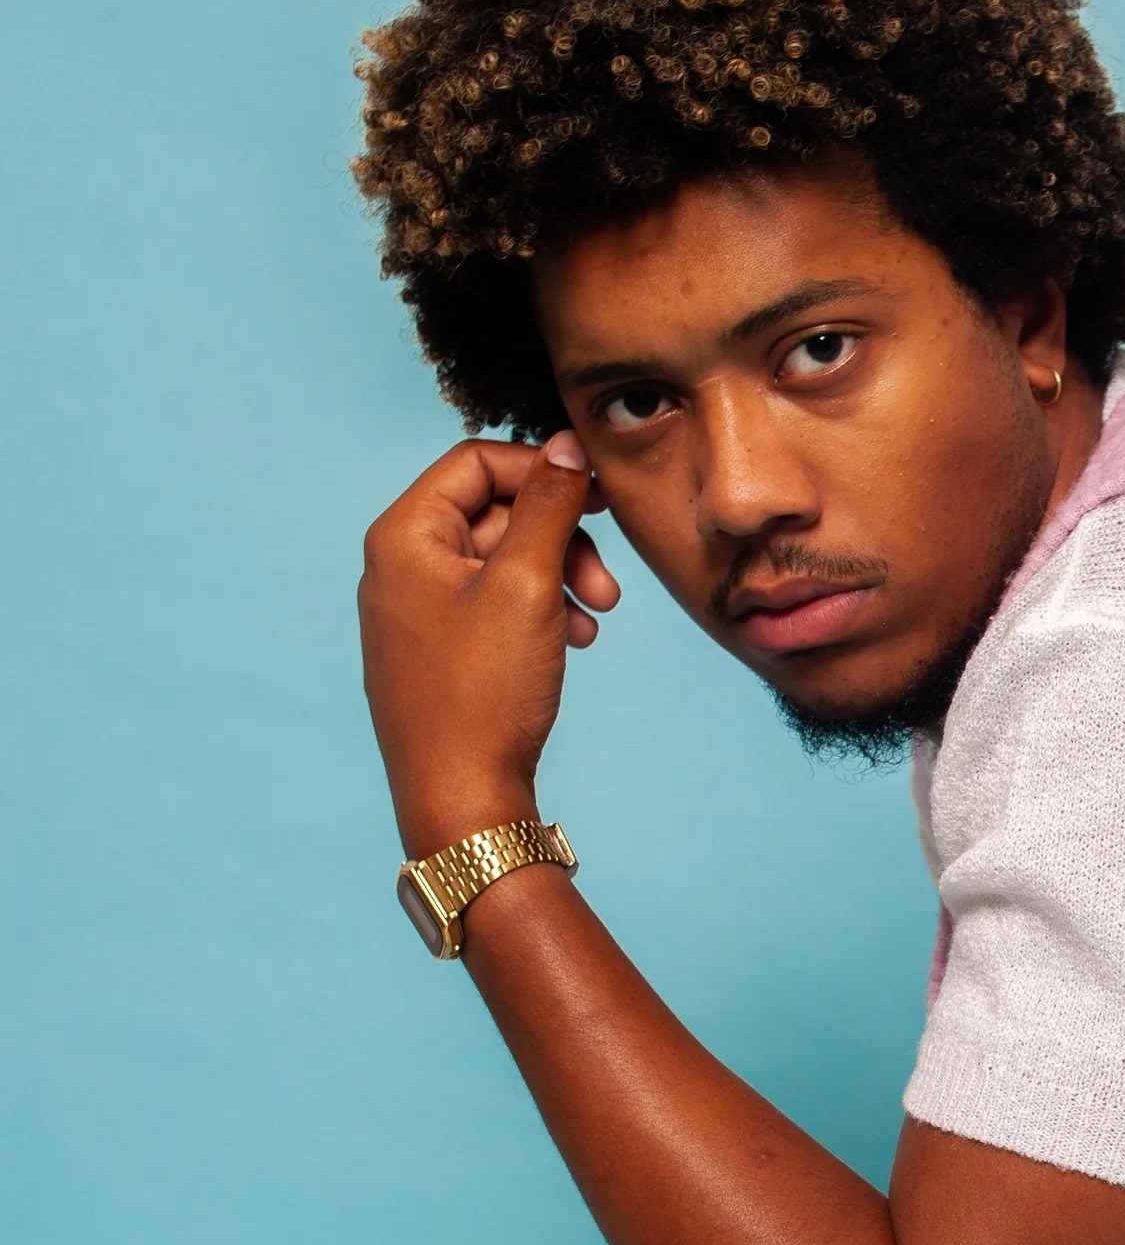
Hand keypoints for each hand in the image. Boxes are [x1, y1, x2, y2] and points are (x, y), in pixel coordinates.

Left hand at [359, 430, 621, 852]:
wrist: (460, 799)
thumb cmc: (483, 694)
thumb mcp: (527, 583)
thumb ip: (548, 504)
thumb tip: (564, 446)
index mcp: (404, 536)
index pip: (476, 462)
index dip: (543, 469)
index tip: (599, 494)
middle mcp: (397, 567)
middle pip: (492, 512)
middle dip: (560, 537)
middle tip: (607, 581)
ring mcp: (414, 612)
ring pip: (500, 560)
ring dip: (558, 575)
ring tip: (597, 615)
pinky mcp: (435, 652)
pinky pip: (492, 605)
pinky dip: (538, 610)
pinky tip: (574, 641)